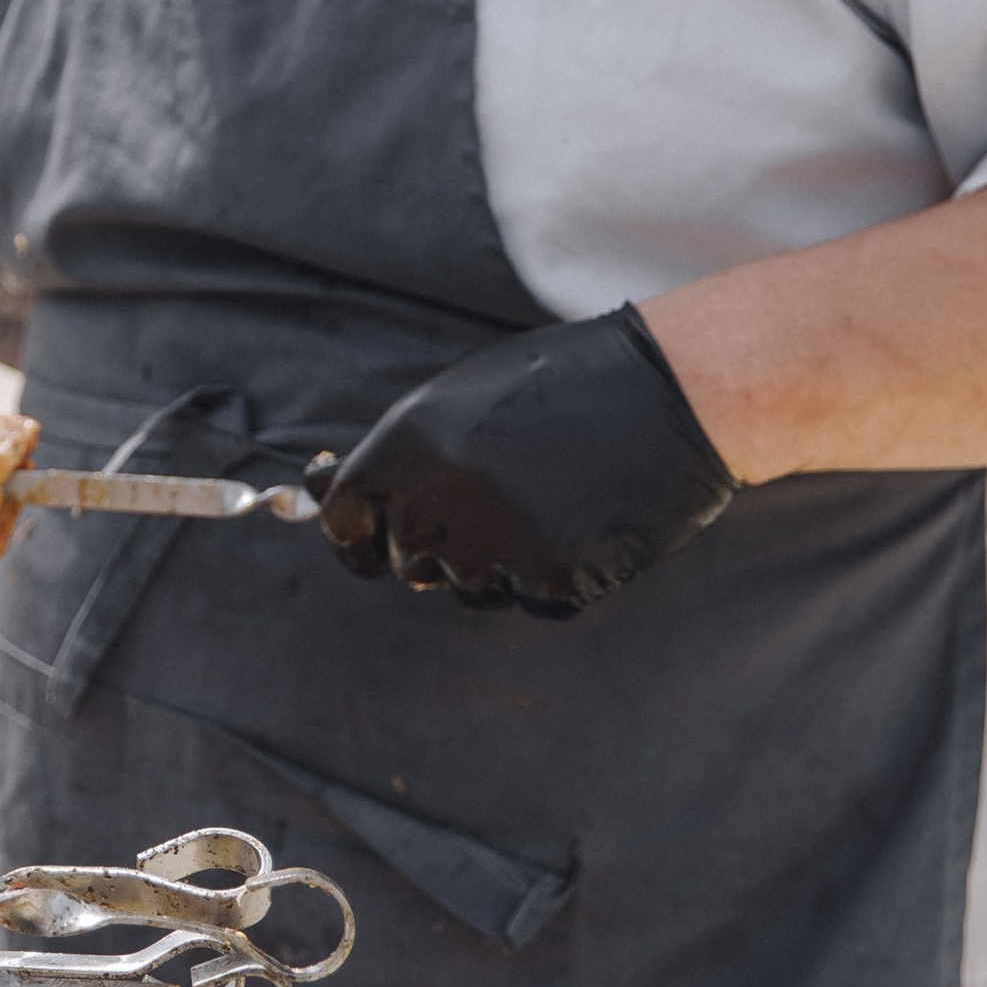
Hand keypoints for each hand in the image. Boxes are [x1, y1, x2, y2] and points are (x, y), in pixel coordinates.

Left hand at [319, 307, 734, 616]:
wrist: (669, 395)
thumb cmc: (560, 385)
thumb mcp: (458, 397)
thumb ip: (392, 450)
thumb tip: (318, 489)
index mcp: (408, 446)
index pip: (343, 520)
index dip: (353, 534)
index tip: (369, 537)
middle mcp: (441, 501)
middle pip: (403, 562)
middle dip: (431, 545)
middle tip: (489, 501)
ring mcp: (498, 546)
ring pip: (465, 588)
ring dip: (492, 562)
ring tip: (541, 501)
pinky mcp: (554, 581)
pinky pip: (527, 601)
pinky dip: (548, 575)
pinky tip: (578, 523)